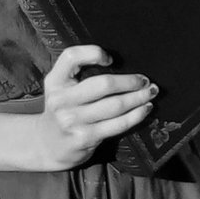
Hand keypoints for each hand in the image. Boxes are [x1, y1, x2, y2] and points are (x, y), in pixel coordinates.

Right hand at [26, 45, 157, 170]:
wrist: (49, 145)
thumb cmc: (63, 109)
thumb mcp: (60, 85)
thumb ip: (77, 69)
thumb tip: (115, 60)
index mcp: (55, 81)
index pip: (71, 56)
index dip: (93, 53)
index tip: (111, 59)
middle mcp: (61, 100)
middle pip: (103, 84)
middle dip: (129, 82)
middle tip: (145, 81)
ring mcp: (72, 120)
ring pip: (115, 105)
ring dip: (138, 98)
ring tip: (151, 93)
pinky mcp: (85, 138)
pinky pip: (118, 124)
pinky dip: (136, 115)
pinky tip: (145, 109)